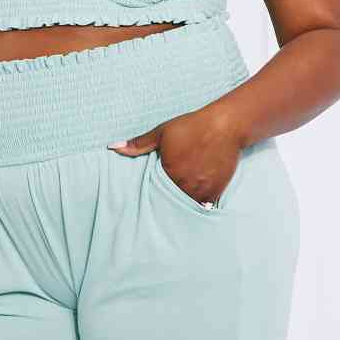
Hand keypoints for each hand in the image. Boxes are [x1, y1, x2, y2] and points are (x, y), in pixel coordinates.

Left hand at [108, 107, 242, 205]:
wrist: (226, 126)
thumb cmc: (193, 126)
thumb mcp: (163, 132)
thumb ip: (139, 144)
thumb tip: (113, 147)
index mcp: (169, 171)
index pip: (154, 192)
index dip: (151, 196)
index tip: (146, 202)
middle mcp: (184, 183)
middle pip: (169, 201)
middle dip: (165, 203)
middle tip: (155, 214)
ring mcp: (201, 188)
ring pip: (186, 206)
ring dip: (180, 207)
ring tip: (172, 214)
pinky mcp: (216, 190)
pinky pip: (204, 206)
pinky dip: (198, 206)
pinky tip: (191, 206)